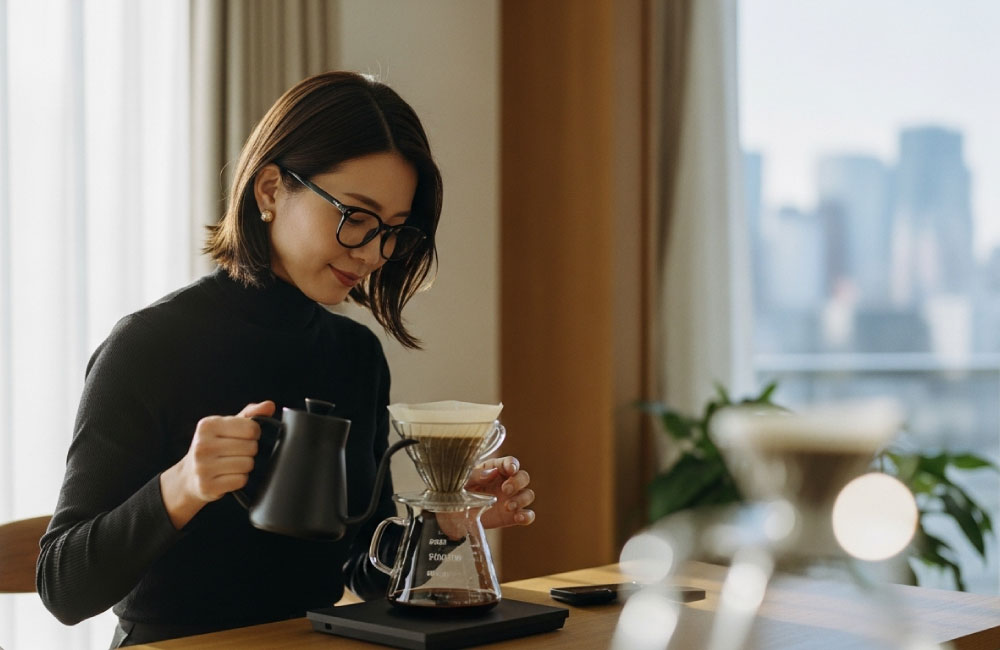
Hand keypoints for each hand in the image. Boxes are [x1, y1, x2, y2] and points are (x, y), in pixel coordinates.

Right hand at [160, 400, 274, 528]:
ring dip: (246, 466)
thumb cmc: (214, 446)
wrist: (189, 476)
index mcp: (208, 425)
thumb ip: (250, 414)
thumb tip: (270, 405)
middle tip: (237, 452)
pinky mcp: (207, 486)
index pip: (251, 428)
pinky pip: (241, 480)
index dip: (255, 433)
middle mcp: (202, 445)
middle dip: (250, 451)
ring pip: (247, 464)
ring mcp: (203, 467)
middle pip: (251, 447)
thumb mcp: (228, 426)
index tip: (246, 437)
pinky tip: (228, 476)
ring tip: (233, 464)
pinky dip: (240, 480)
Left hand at [465, 456, 534, 528]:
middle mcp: (507, 482)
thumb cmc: (458, 491)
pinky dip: (527, 516)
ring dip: (522, 499)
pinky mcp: (512, 516)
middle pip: (524, 477)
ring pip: (528, 495)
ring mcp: (511, 499)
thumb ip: (476, 475)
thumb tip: (492, 473)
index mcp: (495, 469)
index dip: (513, 464)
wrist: (454, 515)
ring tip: (508, 506)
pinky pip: (528, 515)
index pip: (510, 462)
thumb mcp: (462, 481)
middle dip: (518, 482)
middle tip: (505, 489)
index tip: (510, 469)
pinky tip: (518, 517)